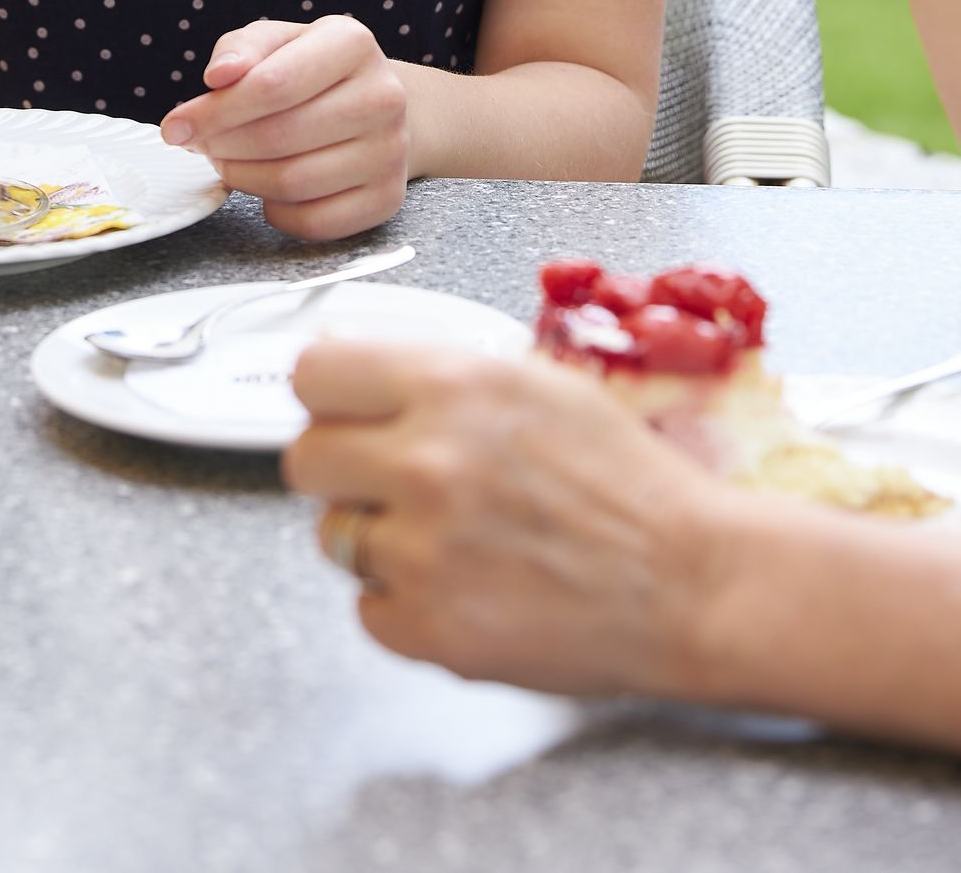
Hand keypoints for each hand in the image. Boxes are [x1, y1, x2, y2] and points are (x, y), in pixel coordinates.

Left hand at [159, 16, 408, 239]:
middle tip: (201, 146)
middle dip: (223, 146)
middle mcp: (384, 96)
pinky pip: (315, 222)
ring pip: (293, 183)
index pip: (272, 85)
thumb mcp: (276, 41)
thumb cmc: (310, 69)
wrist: (374, 105)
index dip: (213, 111)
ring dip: (243, 178)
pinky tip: (266, 189)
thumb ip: (241, 49)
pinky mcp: (388, 198)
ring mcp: (392, 151)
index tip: (174, 127)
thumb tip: (219, 76)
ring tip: (228, 162)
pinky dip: (276, 212)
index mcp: (352, 44)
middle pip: (280, 137)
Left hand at [283, 338, 730, 697]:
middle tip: (393, 483)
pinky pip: (368, 609)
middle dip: (345, 470)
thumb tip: (363, 372)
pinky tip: (466, 588)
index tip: (344, 412)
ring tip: (452, 541)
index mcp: (451, 385)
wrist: (692, 581)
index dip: (329, 396)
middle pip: (306, 458)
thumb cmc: (626, 482)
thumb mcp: (536, 384)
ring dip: (381, 540)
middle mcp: (426, 460)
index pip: (313, 373)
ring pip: (335, 537)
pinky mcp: (429, 626)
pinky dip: (406, 606)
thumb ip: (441, 376)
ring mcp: (422, 549)